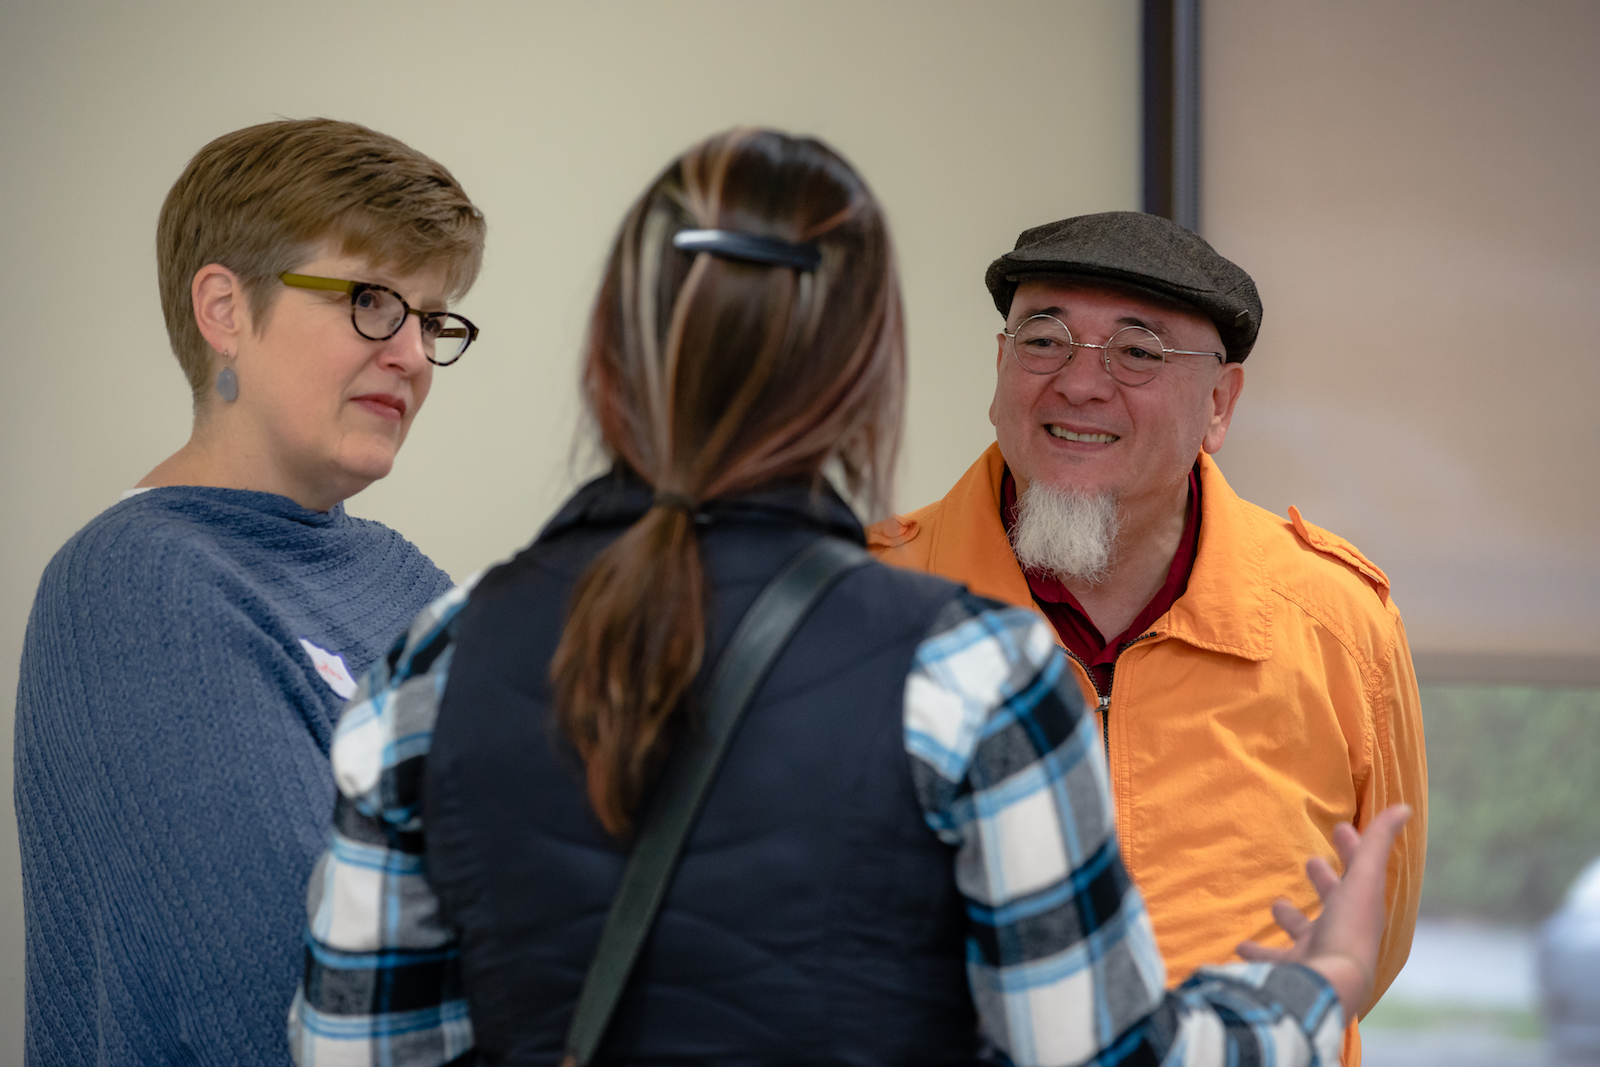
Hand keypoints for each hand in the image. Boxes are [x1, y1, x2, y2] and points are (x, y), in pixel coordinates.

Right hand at [1236, 804, 1411, 1017]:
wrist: (1330, 984)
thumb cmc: (1348, 928)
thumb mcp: (1364, 878)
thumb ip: (1377, 843)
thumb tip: (1405, 807)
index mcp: (1360, 909)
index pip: (1359, 873)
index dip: (1352, 850)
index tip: (1340, 828)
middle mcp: (1342, 932)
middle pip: (1334, 903)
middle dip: (1325, 882)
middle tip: (1311, 862)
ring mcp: (1318, 954)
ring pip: (1304, 933)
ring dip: (1292, 919)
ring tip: (1275, 904)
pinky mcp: (1294, 972)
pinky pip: (1274, 961)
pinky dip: (1258, 953)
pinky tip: (1240, 947)